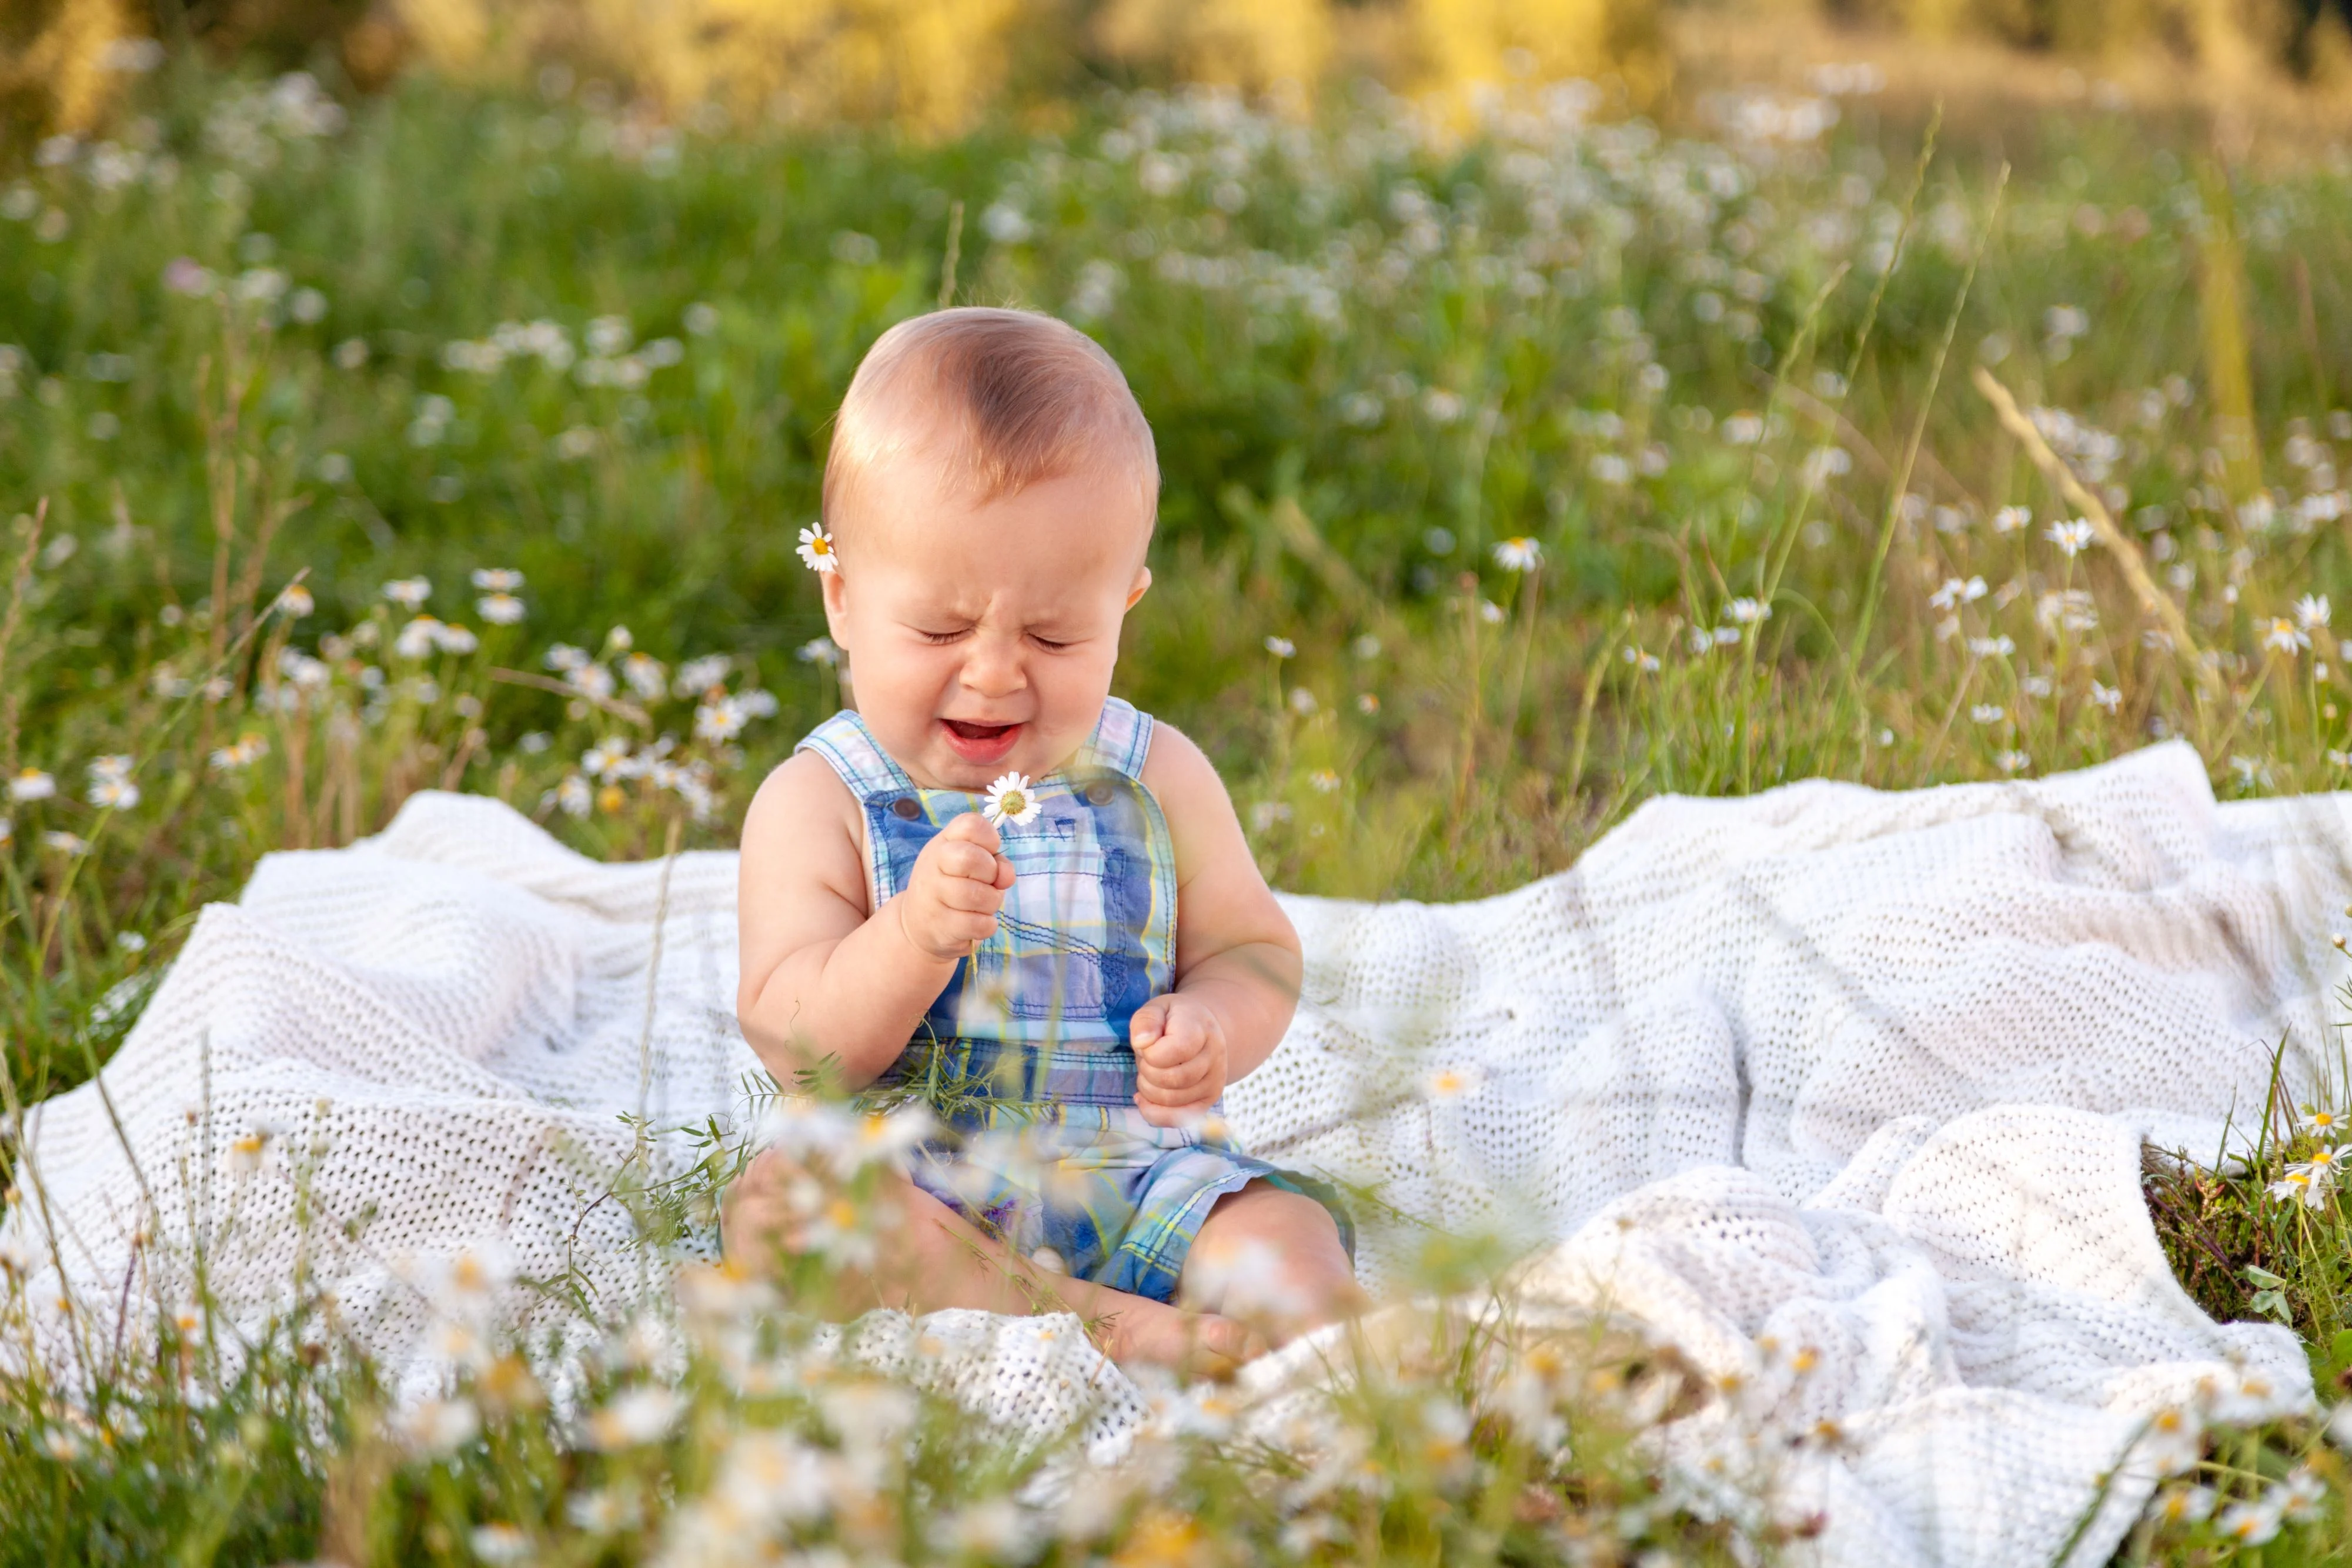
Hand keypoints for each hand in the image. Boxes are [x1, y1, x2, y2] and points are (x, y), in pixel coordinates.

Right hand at [895, 812, 1014, 961]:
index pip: (971, 825)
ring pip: (978, 896)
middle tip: (987, 883)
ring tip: (983, 905)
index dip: (990, 839)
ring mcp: (933, 895)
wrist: (916, 923)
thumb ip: (996, 862)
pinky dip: (987, 925)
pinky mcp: (941, 925)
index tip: (988, 854)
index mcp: (944, 842)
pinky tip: (977, 922)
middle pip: (971, 858)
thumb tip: (1006, 877)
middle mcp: (933, 864)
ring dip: (992, 903)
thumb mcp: (972, 865)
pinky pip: (979, 924)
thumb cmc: (952, 885)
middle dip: (991, 873)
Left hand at [1130, 993, 1227, 1128]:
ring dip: (1148, 1090)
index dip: (1150, 1052)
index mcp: (1202, 1029)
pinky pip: (1178, 1119)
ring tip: (1150, 1072)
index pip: (1176, 1051)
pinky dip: (1154, 1114)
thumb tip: (1142, 1043)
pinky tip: (1143, 1100)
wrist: (1204, 1032)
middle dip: (1147, 1071)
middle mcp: (1214, 1057)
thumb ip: (1146, 1020)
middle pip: (1171, 1079)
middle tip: (1147, 1058)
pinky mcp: (1208, 1102)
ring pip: (1171, 1100)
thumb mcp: (1157, 1008)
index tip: (1147, 1042)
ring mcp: (1214, 1083)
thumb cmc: (1174, 1020)